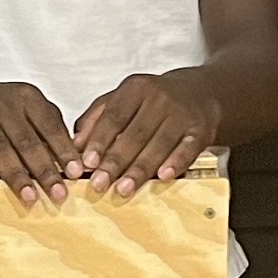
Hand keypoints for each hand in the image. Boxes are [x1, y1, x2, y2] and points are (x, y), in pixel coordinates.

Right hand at [0, 75, 78, 205]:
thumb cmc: (2, 108)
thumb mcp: (30, 107)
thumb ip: (51, 128)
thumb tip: (75, 159)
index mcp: (28, 99)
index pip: (49, 126)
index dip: (63, 150)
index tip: (75, 172)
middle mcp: (4, 106)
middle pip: (27, 142)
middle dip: (44, 170)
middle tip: (58, 194)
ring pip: (0, 149)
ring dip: (16, 175)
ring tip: (30, 197)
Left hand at [71, 70, 222, 199]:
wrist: (200, 91)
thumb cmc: (154, 100)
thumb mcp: (123, 98)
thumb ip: (97, 118)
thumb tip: (76, 144)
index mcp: (135, 89)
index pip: (114, 116)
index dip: (100, 140)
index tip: (87, 162)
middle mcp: (159, 98)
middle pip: (135, 134)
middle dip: (116, 161)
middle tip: (100, 183)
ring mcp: (182, 114)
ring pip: (159, 144)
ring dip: (141, 168)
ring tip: (124, 188)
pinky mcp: (201, 130)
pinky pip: (188, 148)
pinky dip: (176, 162)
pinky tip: (163, 176)